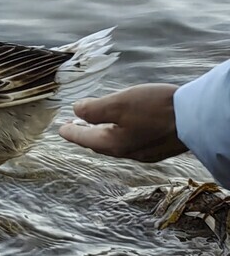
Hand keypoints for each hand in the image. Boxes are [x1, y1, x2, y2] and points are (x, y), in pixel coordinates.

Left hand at [58, 83, 186, 162]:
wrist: (195, 118)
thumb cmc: (156, 109)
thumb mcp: (118, 104)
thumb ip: (94, 109)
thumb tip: (76, 110)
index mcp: (114, 144)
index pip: (84, 138)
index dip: (71, 131)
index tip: (60, 128)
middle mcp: (128, 152)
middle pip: (99, 143)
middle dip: (84, 134)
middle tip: (73, 126)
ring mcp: (144, 151)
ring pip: (115, 143)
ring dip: (101, 133)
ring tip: (94, 124)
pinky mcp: (158, 146)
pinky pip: (130, 141)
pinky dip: (119, 133)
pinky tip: (123, 125)